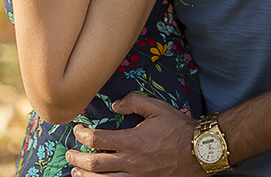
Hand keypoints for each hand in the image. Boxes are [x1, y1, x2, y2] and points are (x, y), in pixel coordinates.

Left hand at [66, 93, 202, 175]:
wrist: (201, 152)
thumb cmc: (179, 129)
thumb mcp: (157, 108)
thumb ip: (133, 101)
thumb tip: (114, 105)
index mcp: (132, 141)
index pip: (96, 140)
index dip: (81, 134)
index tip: (78, 130)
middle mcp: (132, 162)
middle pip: (94, 164)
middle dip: (76, 159)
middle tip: (69, 154)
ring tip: (75, 172)